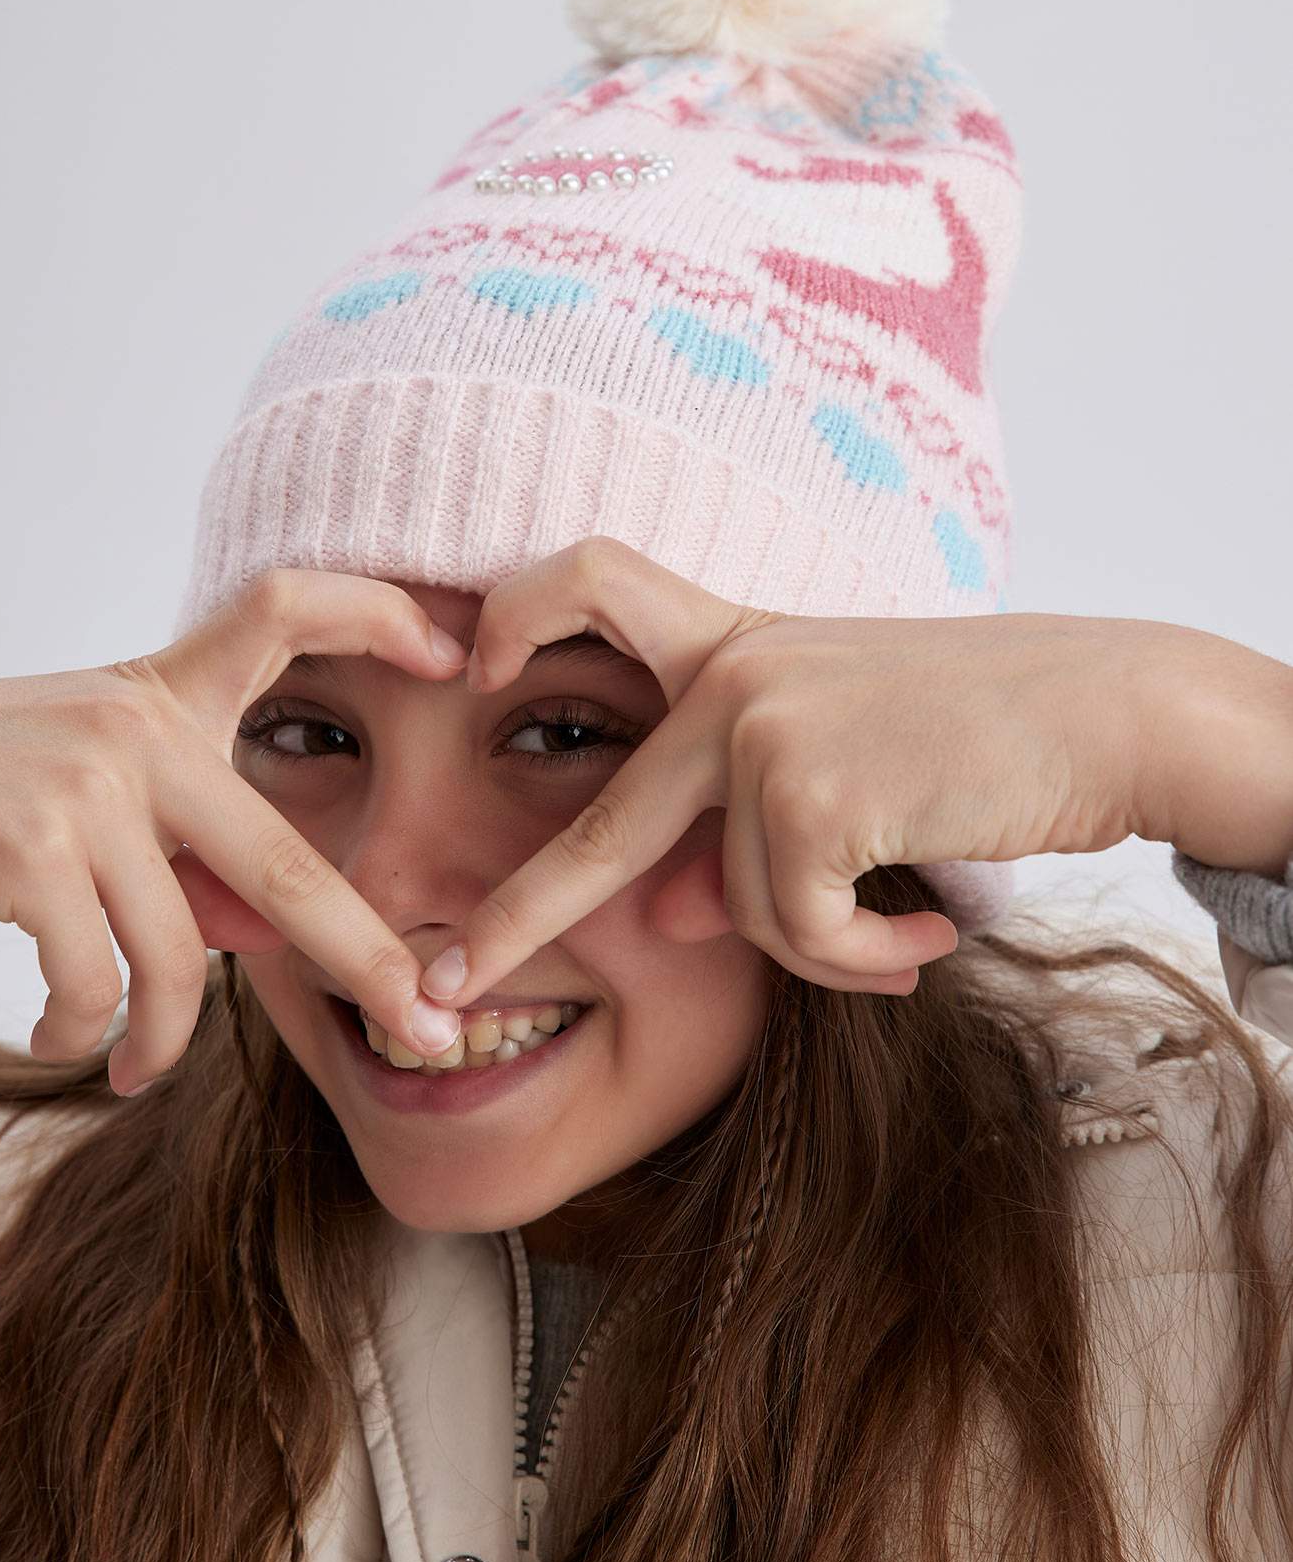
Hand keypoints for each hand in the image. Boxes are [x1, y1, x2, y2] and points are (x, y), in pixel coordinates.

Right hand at [0, 571, 472, 1091]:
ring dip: (164, 1040)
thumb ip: (182, 843)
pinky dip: (84, 1034)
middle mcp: (138, 730)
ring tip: (131, 1067)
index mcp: (161, 694)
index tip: (454, 650)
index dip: (375, 612)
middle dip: (368, 958)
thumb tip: (270, 938)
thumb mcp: (88, 788)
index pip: (283, 608)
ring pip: (180, 955)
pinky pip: (97, 984)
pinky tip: (62, 1040)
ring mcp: (87, 786)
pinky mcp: (28, 850)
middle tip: (430, 1026)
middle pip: (285, 861)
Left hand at [414, 538, 1186, 1007]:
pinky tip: (921, 937)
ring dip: (823, 943)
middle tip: (451, 979)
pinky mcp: (808, 792)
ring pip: (738, 910)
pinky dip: (859, 959)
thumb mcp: (845, 772)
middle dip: (524, 915)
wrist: (1109, 711)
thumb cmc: (982, 735)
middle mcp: (731, 677)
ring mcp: (763, 730)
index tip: (479, 674)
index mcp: (733, 642)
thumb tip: (667, 919)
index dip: (522, 615)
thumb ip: (743, 831)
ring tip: (901, 922)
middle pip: (603, 823)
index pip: (594, 582)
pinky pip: (798, 935)